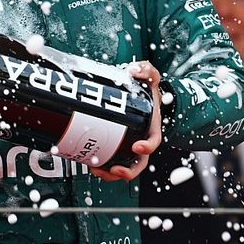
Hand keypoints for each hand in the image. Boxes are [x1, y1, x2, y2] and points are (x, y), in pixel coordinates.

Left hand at [90, 60, 162, 182]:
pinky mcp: (117, 146)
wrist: (142, 97)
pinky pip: (111, 160)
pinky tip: (90, 163)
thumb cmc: (146, 91)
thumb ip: (146, 70)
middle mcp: (142, 140)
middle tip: (114, 169)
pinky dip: (102, 166)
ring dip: (111, 173)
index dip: (147, 147)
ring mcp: (129, 145)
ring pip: (124, 166)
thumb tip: (135, 70)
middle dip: (127, 171)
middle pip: (138, 163)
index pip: (153, 142)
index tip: (137, 147)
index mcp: (152, 128)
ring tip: (96, 170)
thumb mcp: (149, 77)